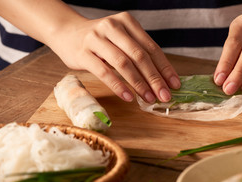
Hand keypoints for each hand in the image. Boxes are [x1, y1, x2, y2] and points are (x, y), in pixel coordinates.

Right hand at [50, 12, 180, 102]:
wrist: (66, 33)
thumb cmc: (101, 41)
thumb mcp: (121, 39)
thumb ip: (138, 53)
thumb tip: (162, 80)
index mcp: (127, 22)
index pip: (151, 47)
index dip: (165, 68)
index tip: (174, 85)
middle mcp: (113, 27)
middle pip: (139, 56)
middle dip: (155, 78)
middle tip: (164, 96)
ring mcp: (96, 39)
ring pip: (123, 63)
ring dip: (139, 83)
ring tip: (148, 98)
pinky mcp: (83, 53)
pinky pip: (104, 72)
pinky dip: (118, 86)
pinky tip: (129, 97)